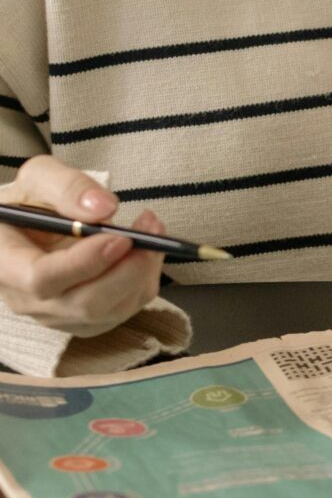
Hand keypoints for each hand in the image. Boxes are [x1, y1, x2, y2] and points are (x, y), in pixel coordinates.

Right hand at [0, 156, 166, 336]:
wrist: (32, 225)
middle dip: (127, 269)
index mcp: (5, 262)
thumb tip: (104, 209)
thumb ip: (68, 186)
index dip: (85, 262)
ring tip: (152, 228)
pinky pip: (124, 309)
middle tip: (150, 230)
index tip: (120, 237)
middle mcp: (27, 299)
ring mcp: (56, 316)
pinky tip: (145, 249)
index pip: (41, 279)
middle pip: (84, 304)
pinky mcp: (84, 320)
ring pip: (111, 310)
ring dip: (143, 271)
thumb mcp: (39, 177)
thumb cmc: (31, 201)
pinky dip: (144, 279)